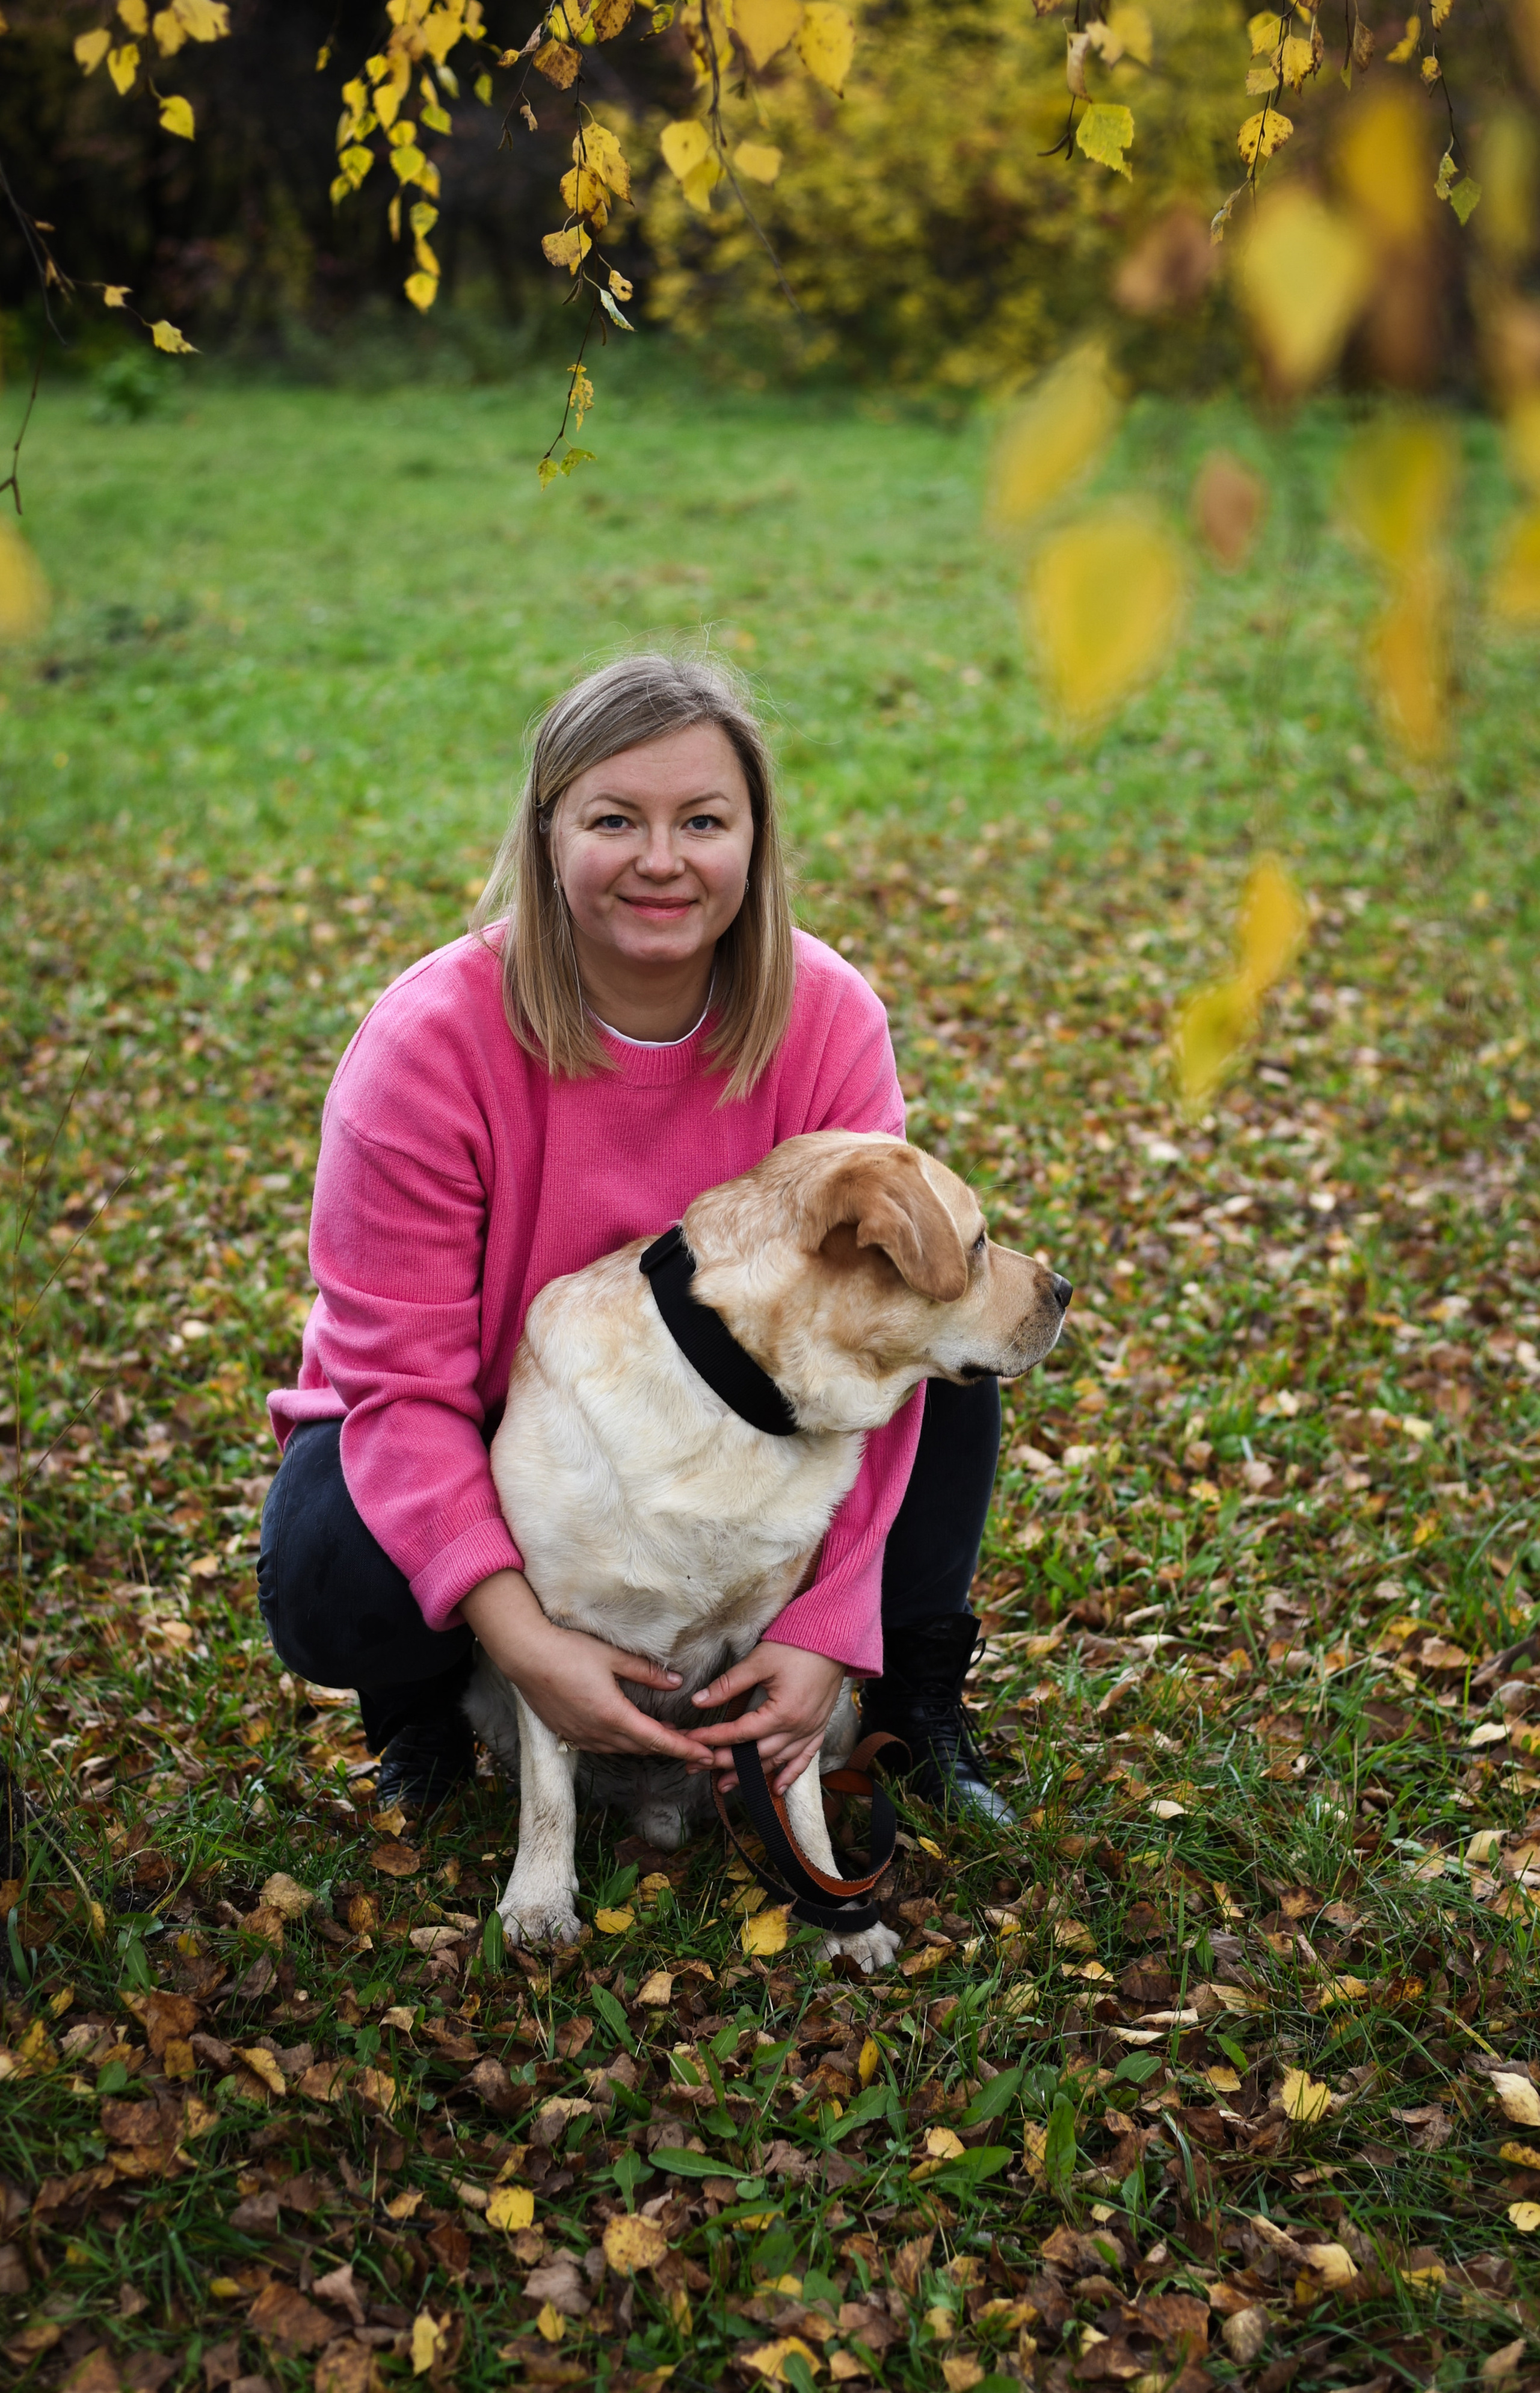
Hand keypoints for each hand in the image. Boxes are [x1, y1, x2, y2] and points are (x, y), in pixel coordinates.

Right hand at [461, 1570, 716, 1767]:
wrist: (524, 1655)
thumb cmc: (568, 1651)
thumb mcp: (613, 1657)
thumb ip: (647, 1672)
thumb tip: (676, 1682)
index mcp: (613, 1715)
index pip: (657, 1740)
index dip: (684, 1749)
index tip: (706, 1755)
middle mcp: (597, 1733)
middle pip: (642, 1748)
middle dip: (669, 1748)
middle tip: (692, 1743)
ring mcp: (580, 1735)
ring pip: (621, 1749)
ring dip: (644, 1744)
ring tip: (665, 1734)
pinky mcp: (566, 1732)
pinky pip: (601, 1745)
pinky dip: (621, 1742)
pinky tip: (627, 1730)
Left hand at [687, 1639, 846, 1793]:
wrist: (833, 1638)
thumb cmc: (797, 1645)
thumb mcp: (759, 1661)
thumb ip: (728, 1684)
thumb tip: (698, 1700)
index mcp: (781, 1713)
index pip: (739, 1732)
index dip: (712, 1738)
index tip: (691, 1741)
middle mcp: (797, 1728)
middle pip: (755, 1754)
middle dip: (724, 1762)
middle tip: (697, 1766)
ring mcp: (810, 1731)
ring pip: (776, 1761)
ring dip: (750, 1775)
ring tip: (725, 1784)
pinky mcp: (819, 1728)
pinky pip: (804, 1759)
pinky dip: (790, 1775)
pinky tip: (777, 1788)